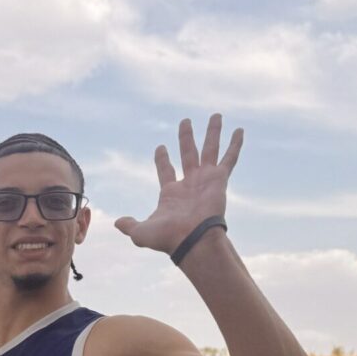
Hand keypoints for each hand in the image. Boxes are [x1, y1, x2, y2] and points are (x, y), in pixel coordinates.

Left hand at [115, 114, 242, 253]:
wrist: (192, 240)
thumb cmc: (168, 238)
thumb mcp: (141, 232)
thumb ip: (130, 225)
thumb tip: (117, 223)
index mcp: (172, 193)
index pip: (166, 170)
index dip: (162, 159)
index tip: (161, 147)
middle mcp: (190, 183)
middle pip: (188, 153)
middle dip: (186, 137)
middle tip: (185, 121)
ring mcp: (206, 180)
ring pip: (209, 149)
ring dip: (213, 132)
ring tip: (216, 115)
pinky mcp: (219, 180)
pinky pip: (229, 158)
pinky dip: (235, 145)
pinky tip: (239, 130)